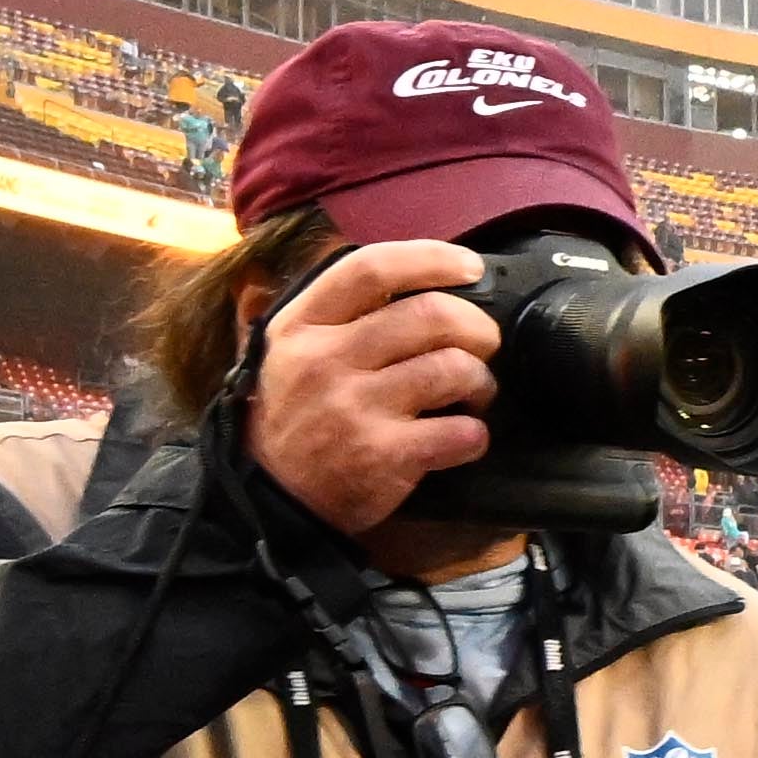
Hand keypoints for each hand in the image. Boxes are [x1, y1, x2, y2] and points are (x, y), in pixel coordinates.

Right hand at [248, 238, 499, 537]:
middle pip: (430, 316)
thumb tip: (415, 282)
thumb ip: (339, 314)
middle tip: (485, 343)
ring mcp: (356, 408)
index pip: (372, 269)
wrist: (272, 499)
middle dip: (478, 327)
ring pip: (453, 369)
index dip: (431, 259)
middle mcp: (328, 360)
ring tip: (475, 392)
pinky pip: (460, 432)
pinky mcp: (384, 456)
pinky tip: (463, 436)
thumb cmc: (292, 418)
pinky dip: (476, 433)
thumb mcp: (289, 351)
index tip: (469, 266)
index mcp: (304, 325)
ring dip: (482, 380)